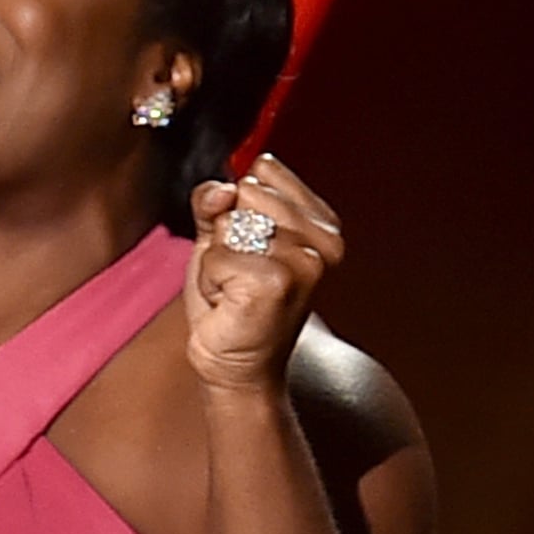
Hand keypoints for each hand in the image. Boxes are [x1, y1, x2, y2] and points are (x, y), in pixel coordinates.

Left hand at [183, 153, 344, 394]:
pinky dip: (210, 281)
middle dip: (225, 236)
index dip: (237, 206)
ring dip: (216, 262)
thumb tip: (223, 189)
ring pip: (227, 226)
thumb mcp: (219, 237)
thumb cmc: (231, 301)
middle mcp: (323, 239)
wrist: (234, 363)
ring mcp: (304, 261)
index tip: (249, 245)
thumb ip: (214, 201)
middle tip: (239, 276)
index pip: (263, 170)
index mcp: (320, 220)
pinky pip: (216, 256)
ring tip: (235, 290)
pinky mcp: (277, 281)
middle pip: (244, 194)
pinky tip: (231, 304)